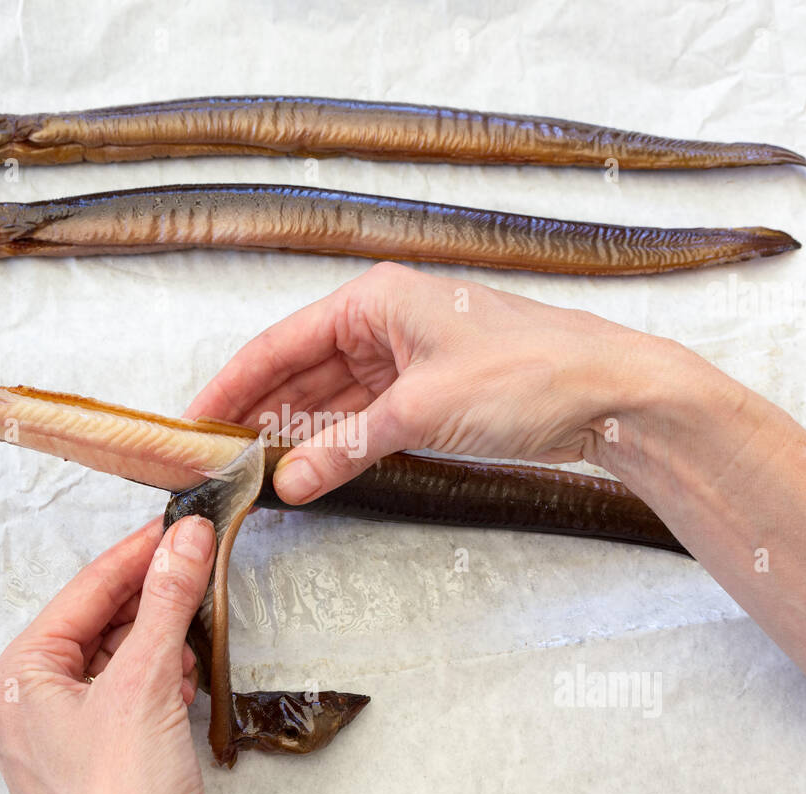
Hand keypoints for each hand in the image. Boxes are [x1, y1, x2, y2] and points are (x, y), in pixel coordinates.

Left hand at [0, 515, 215, 793]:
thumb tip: (182, 543)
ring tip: (196, 629)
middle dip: (154, 598)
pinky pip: (131, 693)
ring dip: (162, 641)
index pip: (85, 590)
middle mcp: (34, 701)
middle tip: (199, 563)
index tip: (178, 525)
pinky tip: (187, 678)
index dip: (136, 553)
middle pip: (101, 621)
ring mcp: (67, 731)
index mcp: (20, 676)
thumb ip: (166, 604)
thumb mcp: (145, 685)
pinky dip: (163, 678)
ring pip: (120, 657)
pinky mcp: (101, 755)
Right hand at [186, 261, 665, 504]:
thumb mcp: (421, 412)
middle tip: (216, 455)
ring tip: (251, 468)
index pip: (281, 342)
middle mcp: (386, 320)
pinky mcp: (430, 391)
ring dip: (296, 431)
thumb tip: (290, 481)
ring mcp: (408, 356)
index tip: (196, 420)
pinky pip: (365, 416)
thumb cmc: (528, 375)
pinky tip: (308, 466)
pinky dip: (336, 442)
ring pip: (332, 396)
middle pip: (301, 368)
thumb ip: (345, 448)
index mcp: (375, 299)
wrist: (609, 395)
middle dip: (260, 411)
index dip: (233, 384)